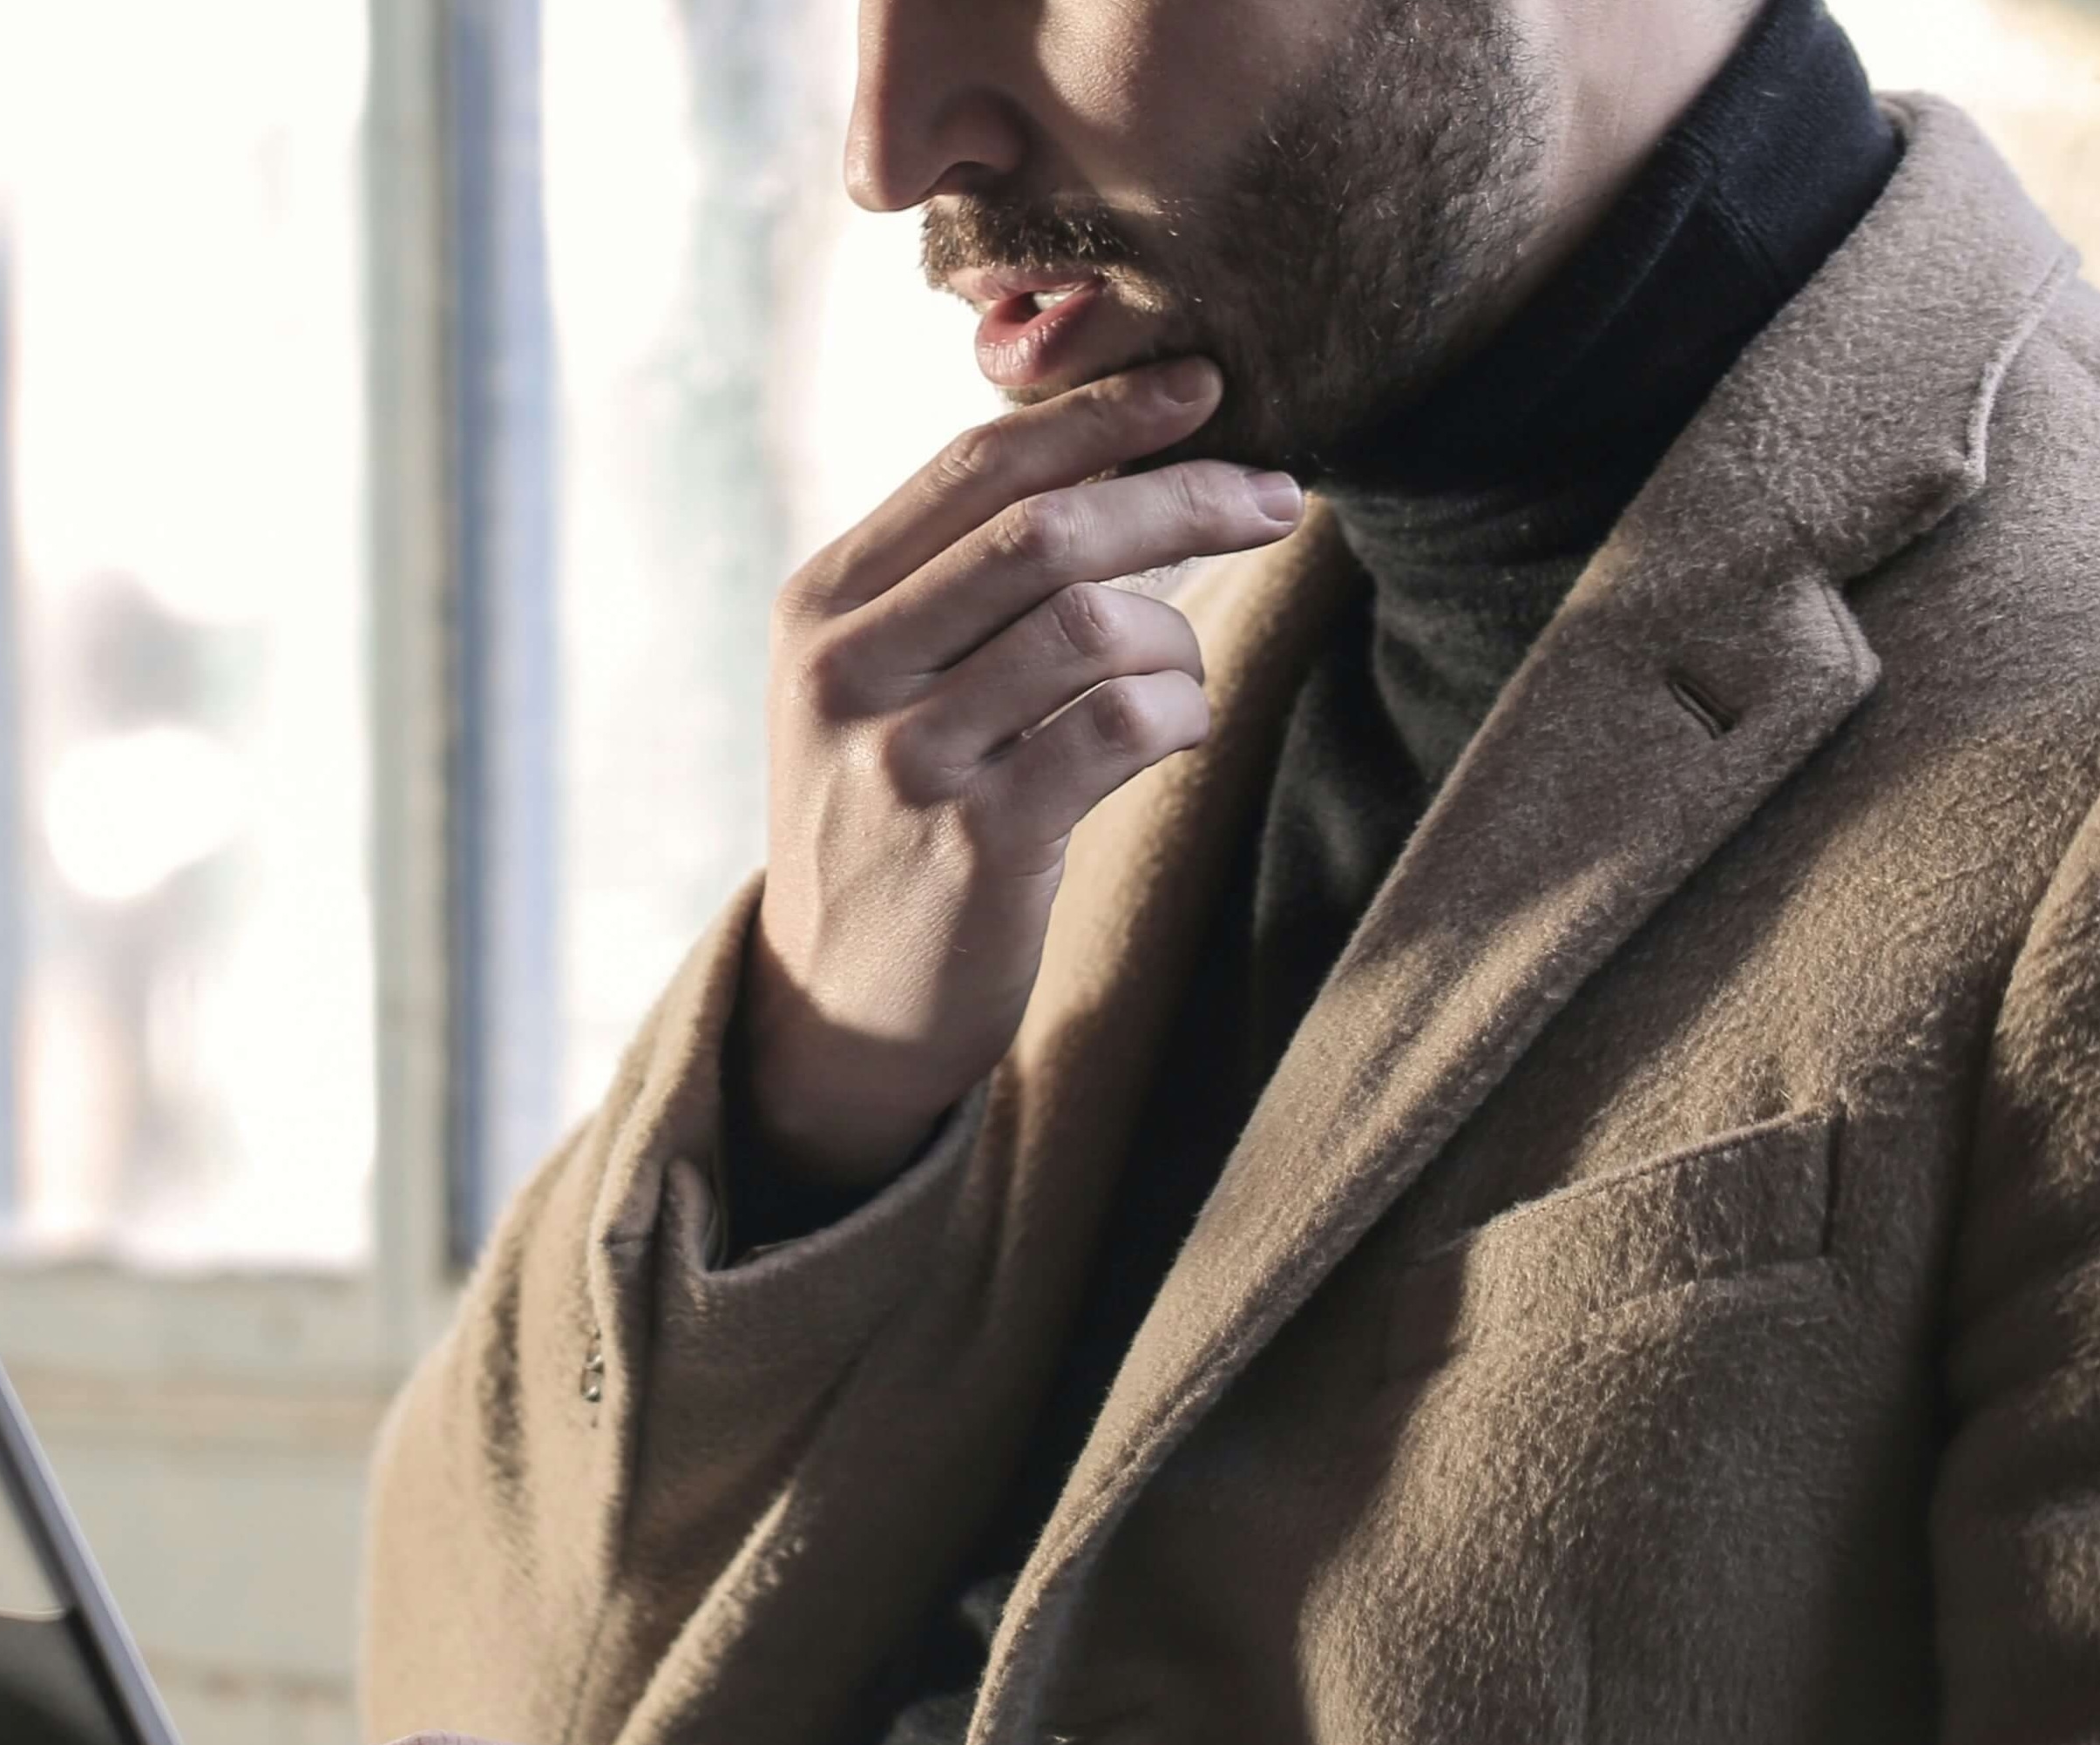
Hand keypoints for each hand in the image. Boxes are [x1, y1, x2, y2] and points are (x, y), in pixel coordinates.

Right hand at [746, 358, 1305, 1187]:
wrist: (840, 1004)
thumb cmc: (890, 818)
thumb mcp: (873, 686)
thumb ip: (952, 581)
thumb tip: (1115, 454)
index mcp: (822, 605)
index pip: (976, 466)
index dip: (1101, 414)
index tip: (1201, 387)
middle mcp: (848, 669)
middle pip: (1046, 529)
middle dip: (1182, 495)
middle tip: (1277, 497)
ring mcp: (906, 759)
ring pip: (1094, 626)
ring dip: (1177, 637)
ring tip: (1183, 675)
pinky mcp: (975, 844)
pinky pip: (1121, 728)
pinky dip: (1179, 714)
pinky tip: (1174, 732)